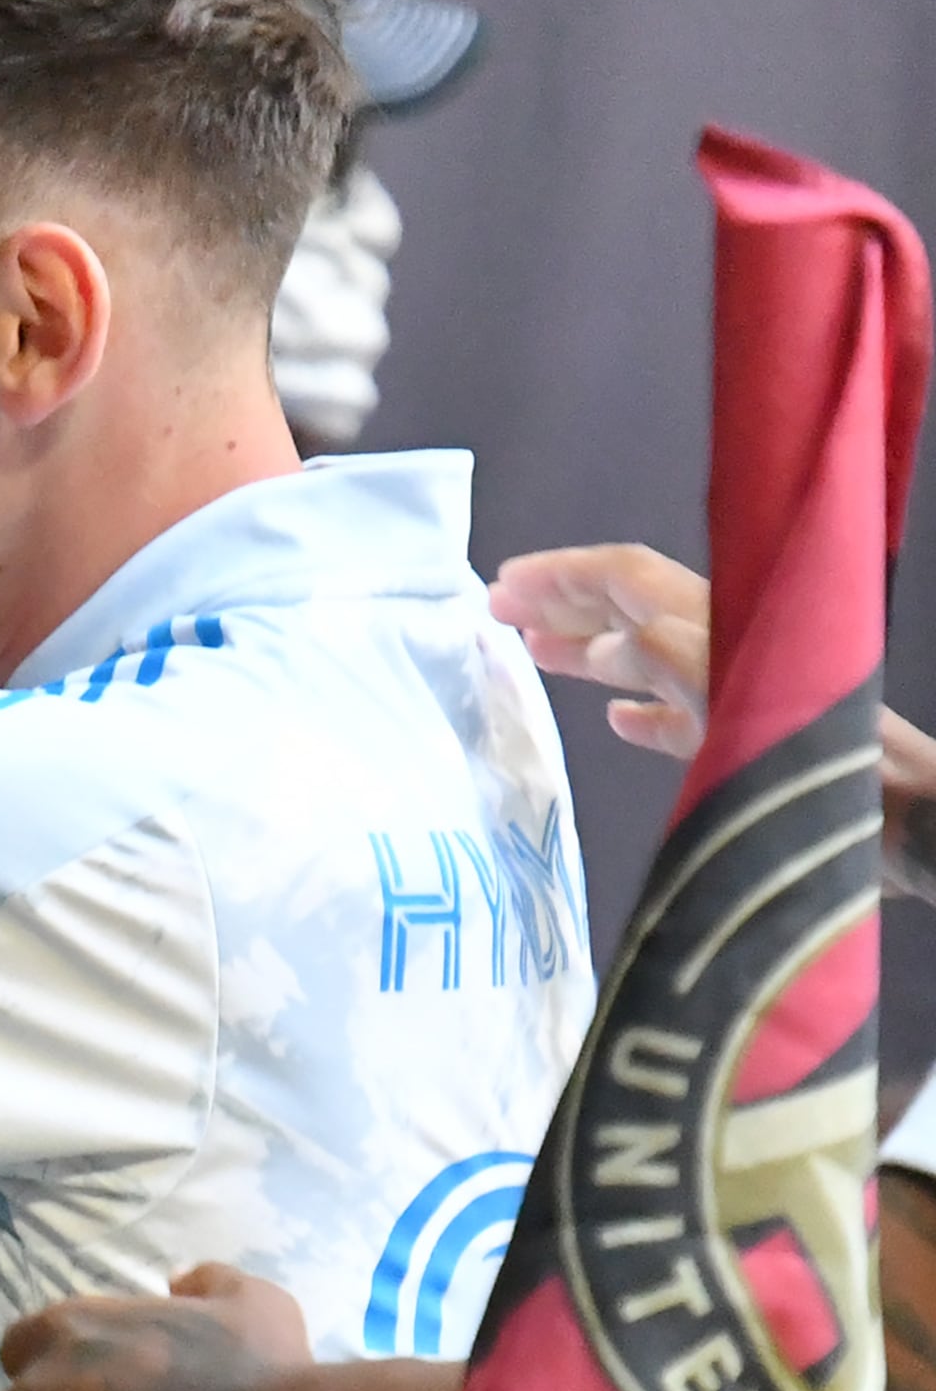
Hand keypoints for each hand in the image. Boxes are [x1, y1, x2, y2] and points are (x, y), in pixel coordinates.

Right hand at [493, 538, 935, 901]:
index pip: (625, 576)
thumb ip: (655, 656)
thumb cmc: (801, 753)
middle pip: (633, 609)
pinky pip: (680, 716)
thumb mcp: (718, 690)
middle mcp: (721, 644)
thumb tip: (600, 641)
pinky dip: (639, 712)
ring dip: (590, 650)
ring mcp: (734, 692)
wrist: (892, 816)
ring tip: (535, 653)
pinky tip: (612, 723)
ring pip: (648, 657)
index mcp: (713, 620)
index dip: (561, 574)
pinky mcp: (746, 742)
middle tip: (498, 612)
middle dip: (565, 603)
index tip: (500, 585)